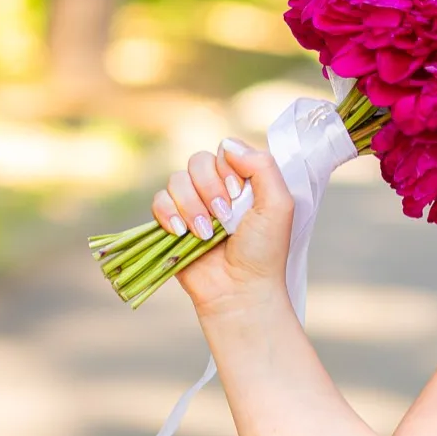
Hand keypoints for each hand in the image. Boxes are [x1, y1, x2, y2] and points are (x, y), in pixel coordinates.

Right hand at [150, 138, 295, 315]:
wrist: (239, 290)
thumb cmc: (264, 251)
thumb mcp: (278, 205)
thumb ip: (263, 167)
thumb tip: (228, 144)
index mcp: (243, 181)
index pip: (225, 151)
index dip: (227, 169)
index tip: (237, 194)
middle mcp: (217, 189)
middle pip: (198, 161)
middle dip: (208, 188)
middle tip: (224, 216)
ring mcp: (193, 205)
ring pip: (176, 180)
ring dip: (191, 206)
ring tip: (205, 233)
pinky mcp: (172, 223)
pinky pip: (158, 200)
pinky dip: (168, 214)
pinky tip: (181, 232)